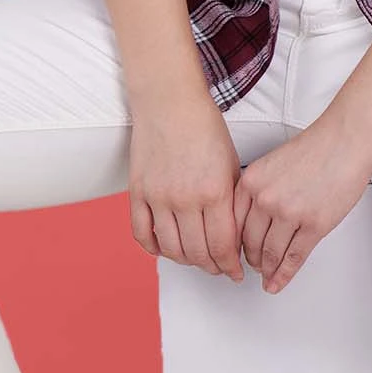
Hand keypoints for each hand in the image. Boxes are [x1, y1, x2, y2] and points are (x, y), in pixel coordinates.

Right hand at [127, 94, 245, 281]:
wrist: (170, 101)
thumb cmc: (203, 126)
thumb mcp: (231, 164)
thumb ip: (232, 202)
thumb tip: (233, 235)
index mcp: (214, 191)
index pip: (222, 247)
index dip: (230, 266)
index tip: (234, 271)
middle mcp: (185, 199)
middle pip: (197, 254)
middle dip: (211, 266)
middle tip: (217, 267)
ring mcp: (158, 197)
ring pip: (171, 250)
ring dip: (185, 260)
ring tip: (195, 257)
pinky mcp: (137, 192)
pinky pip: (142, 235)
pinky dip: (154, 248)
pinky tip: (165, 246)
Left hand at [233, 121, 371, 294]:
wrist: (344, 142)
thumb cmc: (316, 147)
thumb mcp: (272, 163)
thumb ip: (259, 189)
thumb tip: (253, 217)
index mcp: (252, 181)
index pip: (234, 223)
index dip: (234, 243)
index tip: (235, 252)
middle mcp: (266, 198)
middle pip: (250, 242)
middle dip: (252, 259)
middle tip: (254, 266)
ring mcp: (289, 214)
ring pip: (271, 253)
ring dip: (268, 269)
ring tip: (267, 275)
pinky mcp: (313, 226)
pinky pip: (294, 258)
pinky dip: (284, 275)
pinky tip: (279, 281)